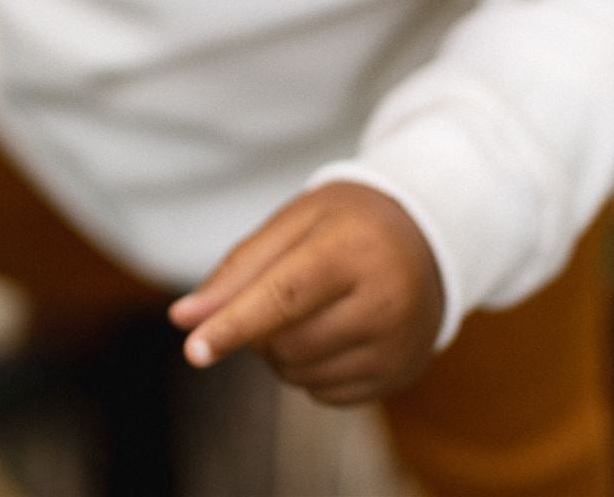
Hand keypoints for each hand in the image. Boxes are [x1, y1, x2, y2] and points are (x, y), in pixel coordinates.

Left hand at [166, 181, 442, 405]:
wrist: (429, 235)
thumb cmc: (349, 221)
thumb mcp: (296, 221)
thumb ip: (239, 268)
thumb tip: (183, 318)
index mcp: (355, 248)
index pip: (283, 296)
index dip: (233, 324)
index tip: (192, 348)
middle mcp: (384, 301)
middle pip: (286, 342)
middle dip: (258, 328)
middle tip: (275, 291)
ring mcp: (396, 344)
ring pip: (300, 373)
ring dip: (280, 350)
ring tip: (307, 306)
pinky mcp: (397, 375)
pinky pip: (323, 392)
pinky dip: (308, 369)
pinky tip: (330, 330)